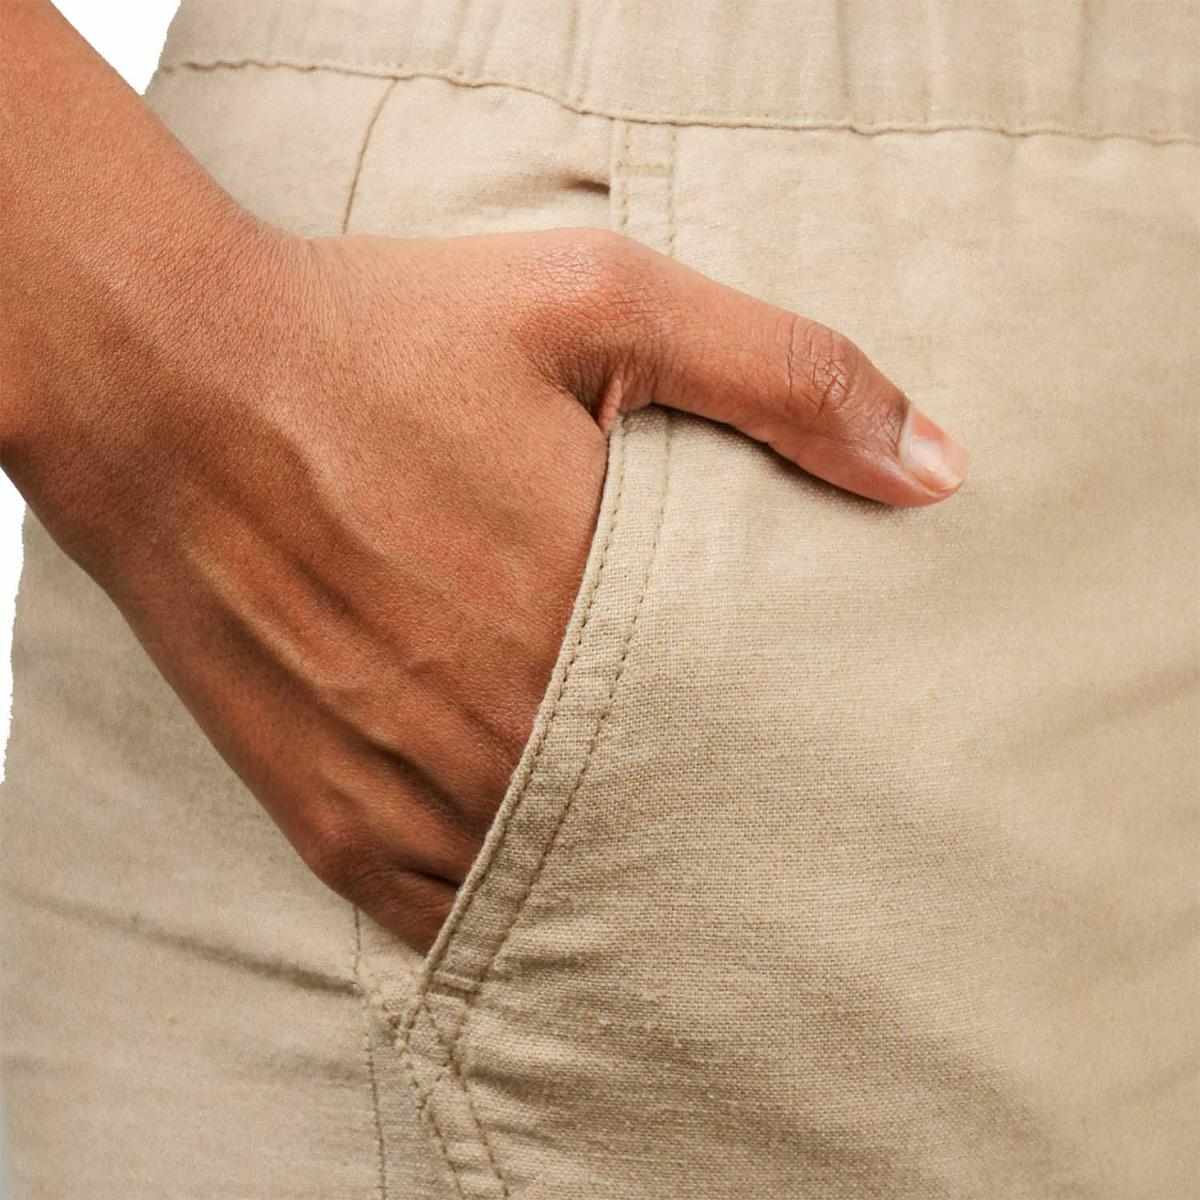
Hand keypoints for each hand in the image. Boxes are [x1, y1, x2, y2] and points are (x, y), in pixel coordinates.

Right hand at [6, 221, 966, 953]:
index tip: (862, 785)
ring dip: (634, 896)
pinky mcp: (330, 817)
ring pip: (566, 893)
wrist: (172, 385)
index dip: (815, 765)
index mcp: (592, 609)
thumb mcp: (598, 302)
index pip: (755, 734)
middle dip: (738, 843)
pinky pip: (448, 915)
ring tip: (705, 910)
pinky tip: (562, 915)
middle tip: (804, 869)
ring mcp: (411, 787)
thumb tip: (934, 469)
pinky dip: (513, 920)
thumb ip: (779, 375)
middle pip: (672, 828)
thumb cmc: (382, 334)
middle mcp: (507, 724)